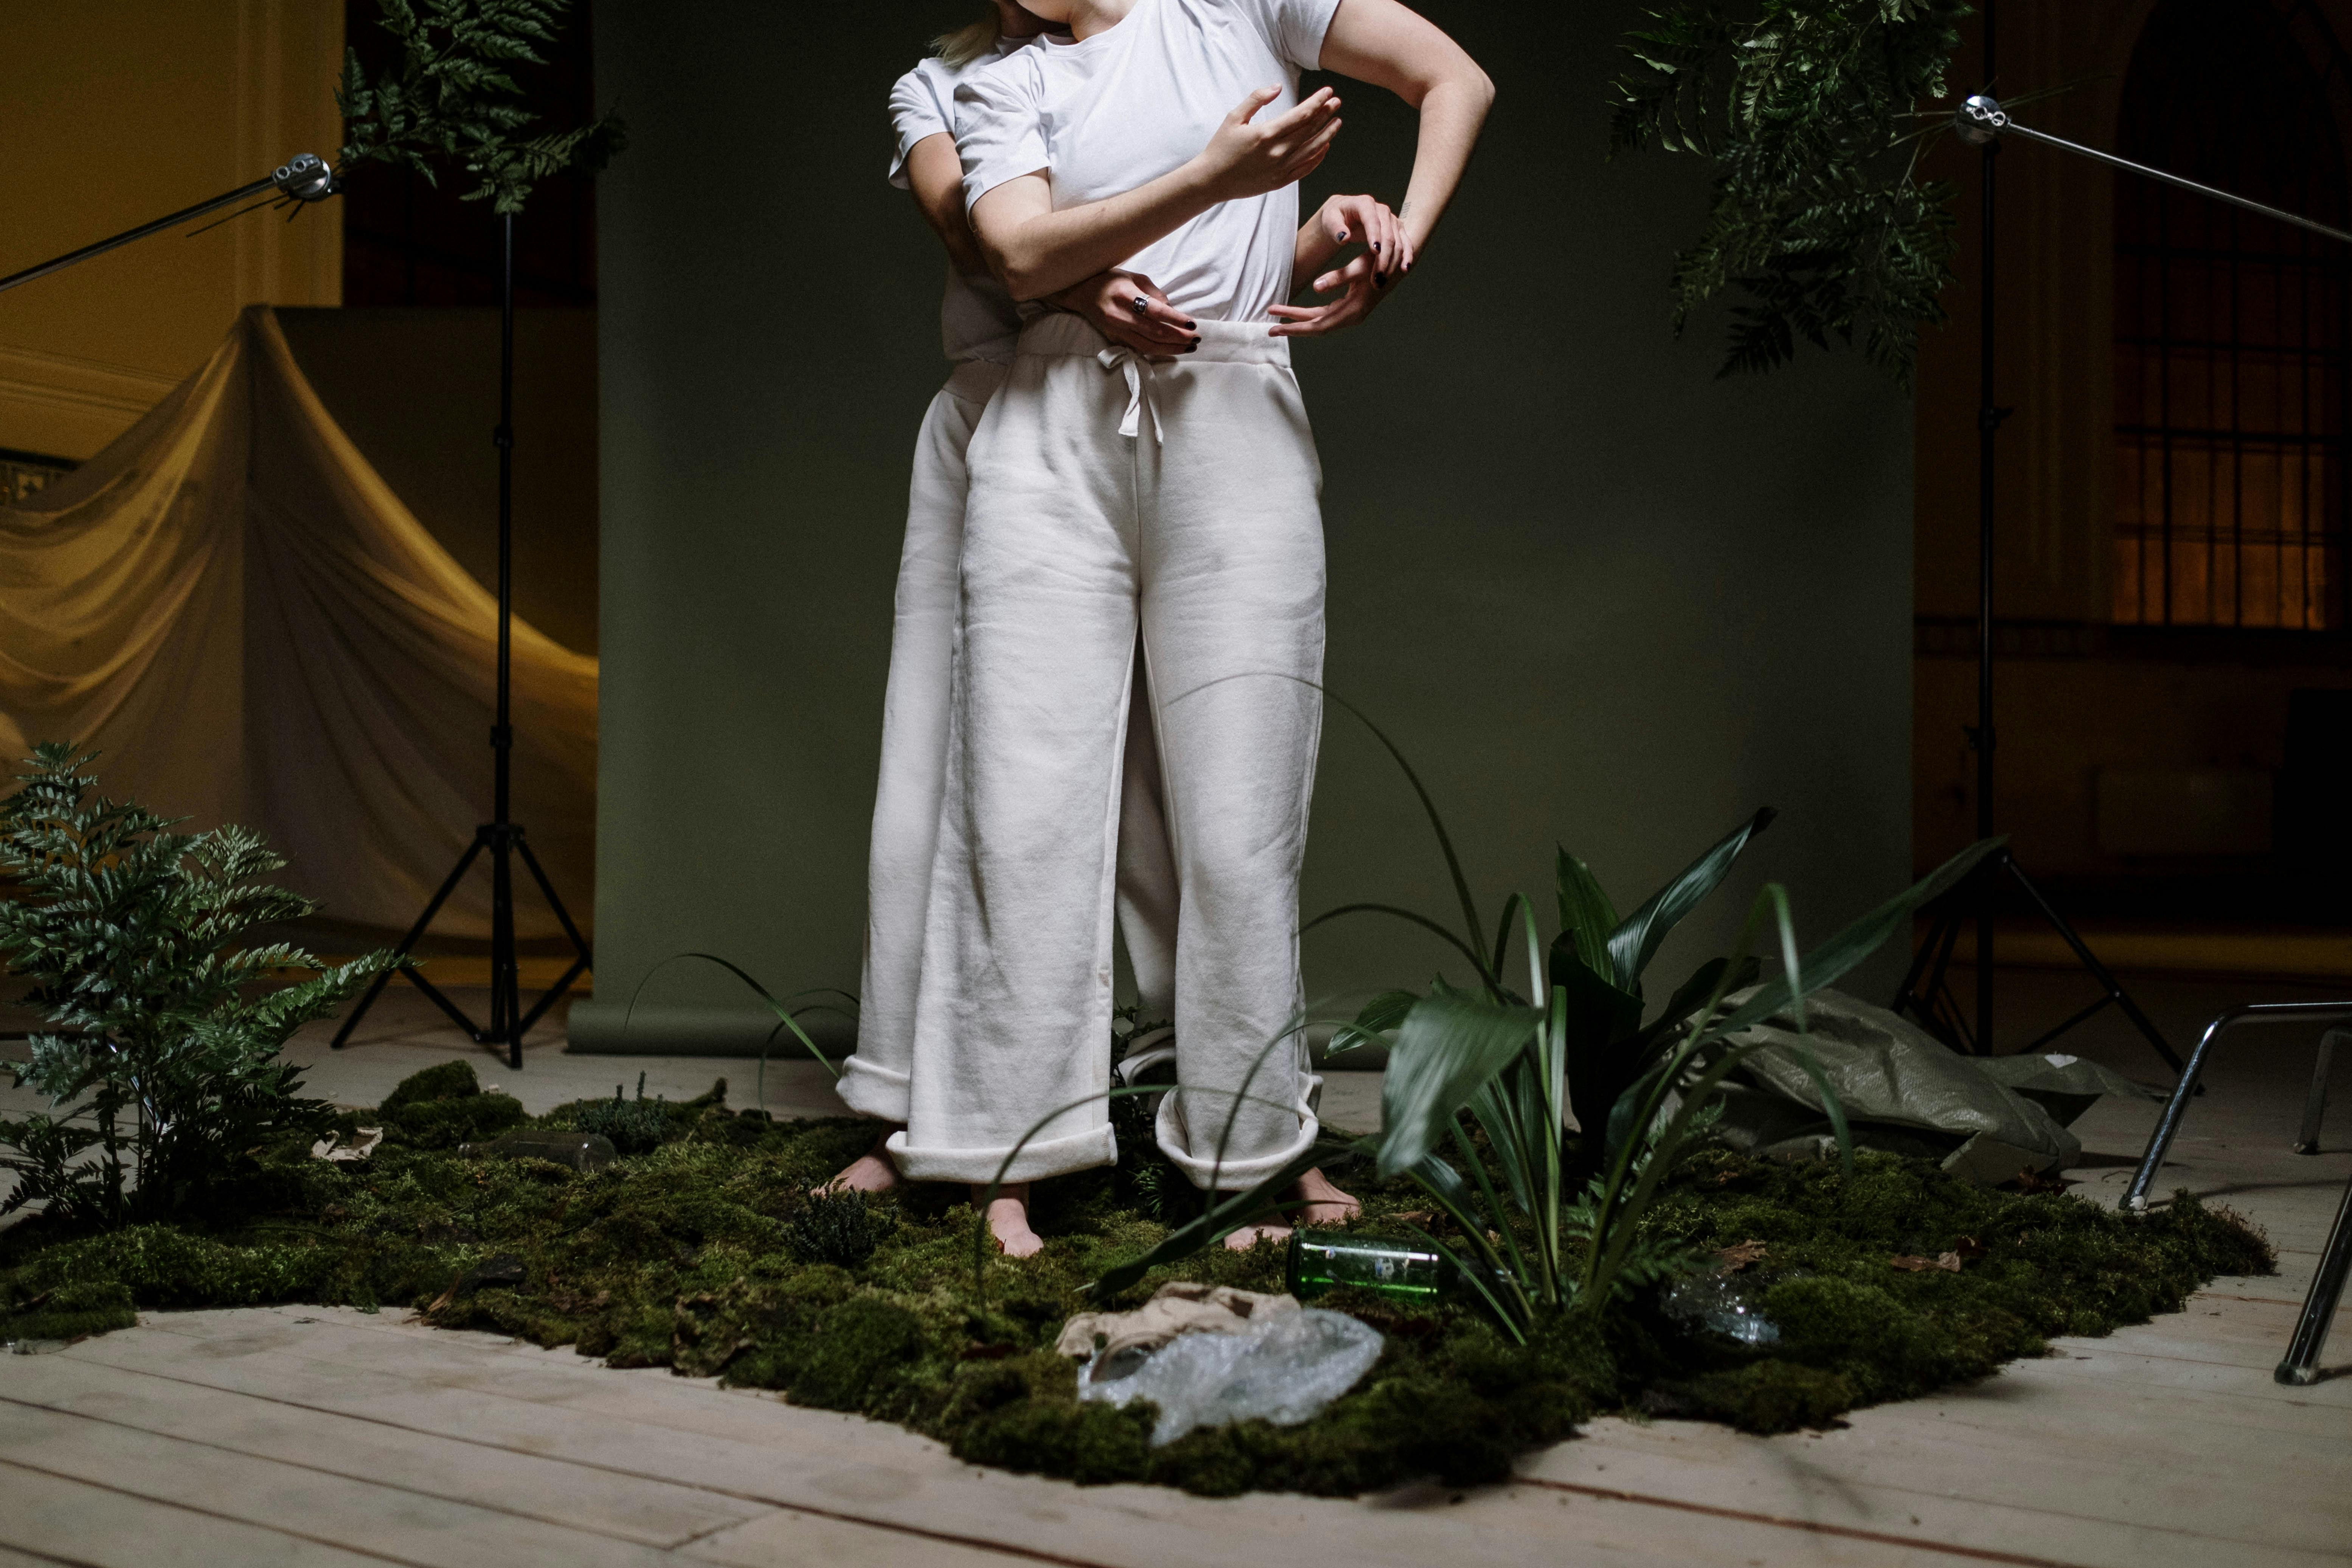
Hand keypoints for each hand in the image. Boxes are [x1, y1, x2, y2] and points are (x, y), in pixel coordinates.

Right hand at [1048, 270, 1199, 356]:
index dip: (1176, 319)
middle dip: (1178, 337)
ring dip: (1171, 349)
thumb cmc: (1110, 280)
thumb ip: (1154, 293)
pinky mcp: (1114, 339)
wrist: (1080, 292)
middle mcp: (1119, 315)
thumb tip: (1171, 308)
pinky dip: (1157, 350)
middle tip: (1196, 339)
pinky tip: (1171, 349)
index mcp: (1125, 295)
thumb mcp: (1134, 277)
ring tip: (1188, 347)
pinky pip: (1139, 348)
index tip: (1192, 324)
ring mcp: (1116, 330)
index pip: (1155, 311)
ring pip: (1148, 346)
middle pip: (1155, 332)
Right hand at [1192, 85, 1342, 202]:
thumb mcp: (1234, 117)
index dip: (1318, 102)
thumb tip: (1278, 87)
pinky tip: (1325, 145)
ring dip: (1327, 134)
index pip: (1301, 114)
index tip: (1328, 92)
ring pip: (1313, 149)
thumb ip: (1257, 99)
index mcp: (1266, 133)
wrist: (1212, 181)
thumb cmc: (1221, 147)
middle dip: (1326, 113)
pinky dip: (1318, 156)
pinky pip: (1306, 168)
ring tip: (1337, 121)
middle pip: (1311, 130)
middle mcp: (1277, 152)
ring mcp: (1281, 169)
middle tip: (1336, 101)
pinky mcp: (1281, 181)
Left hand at [1271, 195, 1409, 337]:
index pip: (1318, 325)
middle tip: (1269, 326)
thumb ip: (1338, 278)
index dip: (1295, 325)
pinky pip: (1324, 315)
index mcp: (1353, 311)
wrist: (1399, 263)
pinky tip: (1295, 313)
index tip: (1274, 325)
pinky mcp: (1348, 306)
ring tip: (1277, 318)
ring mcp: (1349, 313)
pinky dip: (1308, 315)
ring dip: (1298, 321)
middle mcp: (1350, 317)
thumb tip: (1316, 287)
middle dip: (1292, 326)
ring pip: (1318, 322)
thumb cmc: (1381, 262)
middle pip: (1316, 327)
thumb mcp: (1360, 268)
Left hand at [1308, 193, 1412, 283]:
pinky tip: (1404, 269)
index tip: (1375, 252)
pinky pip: (1406, 243)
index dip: (1374, 235)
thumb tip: (1344, 238)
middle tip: (1377, 277)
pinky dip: (1406, 256)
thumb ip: (1335, 228)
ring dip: (1393, 262)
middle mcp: (1382, 210)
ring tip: (1383, 280)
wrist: (1346, 212)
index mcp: (1365, 204)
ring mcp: (1392, 220)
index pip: (1372, 220)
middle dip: (1384, 256)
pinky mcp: (1397, 229)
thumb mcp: (1329, 220)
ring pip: (1398, 242)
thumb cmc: (1335, 217)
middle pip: (1388, 234)